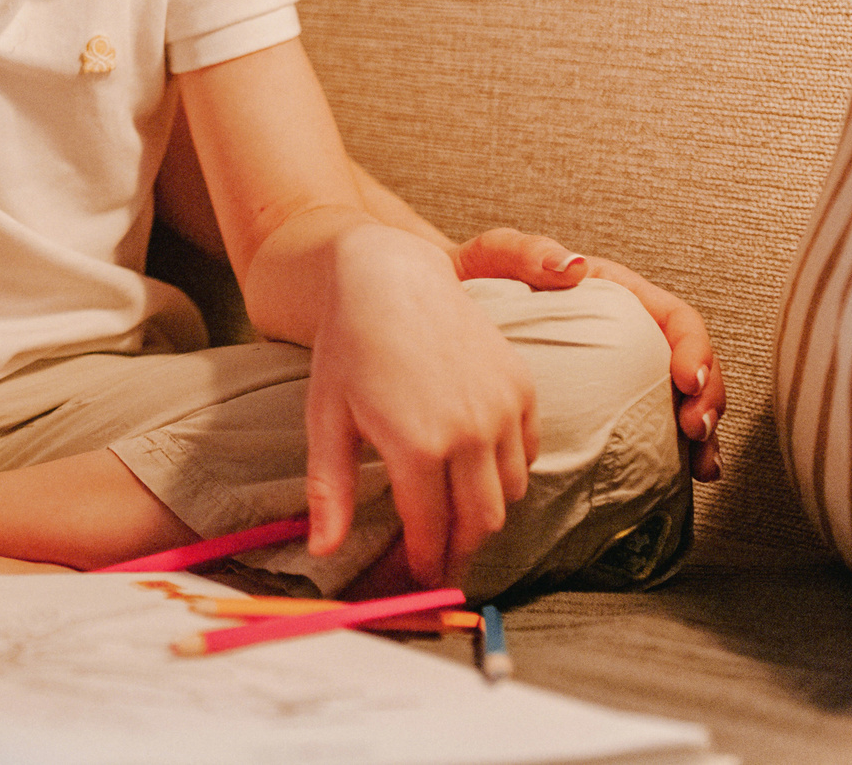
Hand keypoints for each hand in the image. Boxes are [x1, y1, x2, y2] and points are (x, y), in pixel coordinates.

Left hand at [306, 226, 538, 587]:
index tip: (416, 575)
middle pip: (481, 523)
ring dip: (485, 511)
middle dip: (459, 548)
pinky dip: (508, 470)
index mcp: (418, 446)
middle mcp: (470, 432)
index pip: (431, 532)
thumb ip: (330, 491)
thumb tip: (323, 551)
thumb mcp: (327, 419)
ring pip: (512, 494)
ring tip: (454, 511)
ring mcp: (503, 408)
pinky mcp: (524, 387)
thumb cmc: (348, 346)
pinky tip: (474, 465)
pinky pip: (528, 453)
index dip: (423, 562)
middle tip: (438, 555)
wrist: (390, 276)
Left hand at [452, 228, 721, 481]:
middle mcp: (629, 332)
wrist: (449, 305)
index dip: (694, 348)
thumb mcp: (495, 254)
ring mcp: (622, 369)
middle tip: (695, 431)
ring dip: (702, 433)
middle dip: (707, 399)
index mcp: (616, 295)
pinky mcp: (607, 401)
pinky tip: (683, 476)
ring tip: (701, 465)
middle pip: (693, 364)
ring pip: (683, 400)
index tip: (687, 380)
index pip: (676, 318)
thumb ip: (526, 251)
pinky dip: (675, 451)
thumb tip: (572, 266)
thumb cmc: (475, 275)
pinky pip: (651, 427)